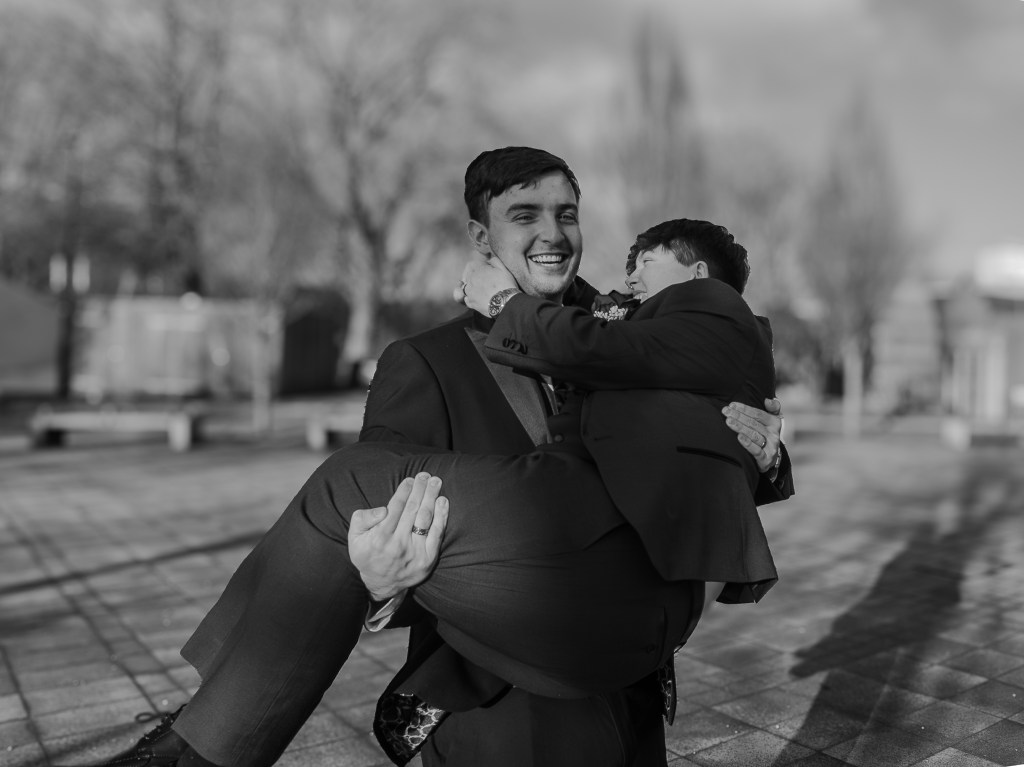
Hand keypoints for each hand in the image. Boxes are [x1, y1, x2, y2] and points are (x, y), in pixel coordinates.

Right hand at [349, 473, 448, 601]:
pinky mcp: (428, 559)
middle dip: (420, 489)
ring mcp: (415, 552)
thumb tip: (383, 509)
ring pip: (426, 518)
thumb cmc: (367, 554)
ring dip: (432, 497)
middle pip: (413, 509)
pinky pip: (437, 534)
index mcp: (380, 537)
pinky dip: (442, 516)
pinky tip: (443, 501)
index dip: (405, 490)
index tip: (410, 479)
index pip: (396, 507)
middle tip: (426, 475)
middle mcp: (398, 544)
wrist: (381, 584)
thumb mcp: (354, 537)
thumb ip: (363, 518)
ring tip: (436, 482)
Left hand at [454, 254, 518, 314]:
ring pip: (465, 287)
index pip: (471, 265)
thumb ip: (494, 261)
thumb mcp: (503, 268)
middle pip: (467, 276)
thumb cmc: (506, 284)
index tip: (485, 271)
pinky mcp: (471, 303)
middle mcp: (471, 280)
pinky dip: (470, 298)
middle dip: (474, 277)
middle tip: (484, 282)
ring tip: (480, 290)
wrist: (505, 303)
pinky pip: (466, 299)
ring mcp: (469, 292)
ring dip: (471, 287)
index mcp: (478, 270)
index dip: (478, 267)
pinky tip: (478, 298)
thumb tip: (489, 260)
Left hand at [722, 398, 782, 473]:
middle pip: (754, 423)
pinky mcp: (766, 459)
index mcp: (774, 423)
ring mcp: (770, 447)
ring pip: (754, 435)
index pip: (759, 414)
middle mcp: (773, 435)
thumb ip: (772, 408)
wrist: (770, 458)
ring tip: (729, 421)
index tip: (732, 405)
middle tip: (726, 411)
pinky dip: (747, 444)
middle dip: (738, 416)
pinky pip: (756, 450)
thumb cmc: (765, 435)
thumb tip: (768, 400)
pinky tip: (739, 437)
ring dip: (740, 427)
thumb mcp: (771, 421)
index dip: (745, 409)